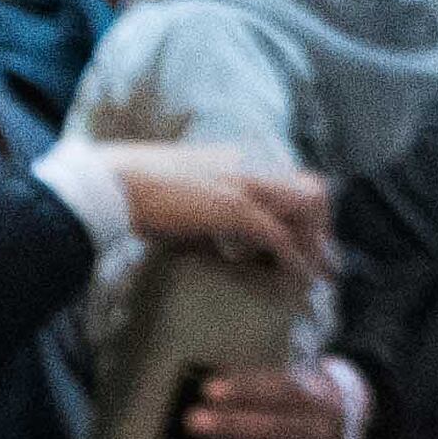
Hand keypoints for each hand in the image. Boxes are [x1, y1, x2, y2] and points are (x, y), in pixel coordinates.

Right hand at [114, 153, 334, 282]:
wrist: (115, 184)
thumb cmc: (137, 192)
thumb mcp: (184, 193)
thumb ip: (209, 206)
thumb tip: (213, 233)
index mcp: (238, 159)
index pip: (291, 181)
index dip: (304, 214)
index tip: (305, 242)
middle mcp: (249, 166)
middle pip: (311, 190)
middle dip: (321, 228)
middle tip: (320, 263)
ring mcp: (244, 184)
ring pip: (307, 208)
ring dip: (314, 243)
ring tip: (313, 274)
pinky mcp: (236, 208)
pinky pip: (280, 236)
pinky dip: (295, 259)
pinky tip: (299, 279)